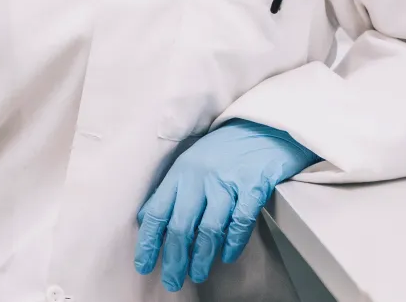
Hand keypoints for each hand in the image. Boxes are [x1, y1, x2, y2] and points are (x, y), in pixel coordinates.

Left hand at [134, 118, 320, 291]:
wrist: (262, 126)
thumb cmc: (225, 148)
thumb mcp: (191, 162)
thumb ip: (172, 189)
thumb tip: (148, 219)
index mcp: (181, 172)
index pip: (157, 211)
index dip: (149, 242)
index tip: (143, 264)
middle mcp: (200, 176)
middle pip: (181, 226)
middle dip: (174, 259)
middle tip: (172, 281)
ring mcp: (226, 181)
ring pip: (209, 229)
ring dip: (201, 257)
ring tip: (197, 273)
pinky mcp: (252, 185)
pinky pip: (239, 222)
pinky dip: (232, 243)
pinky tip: (227, 256)